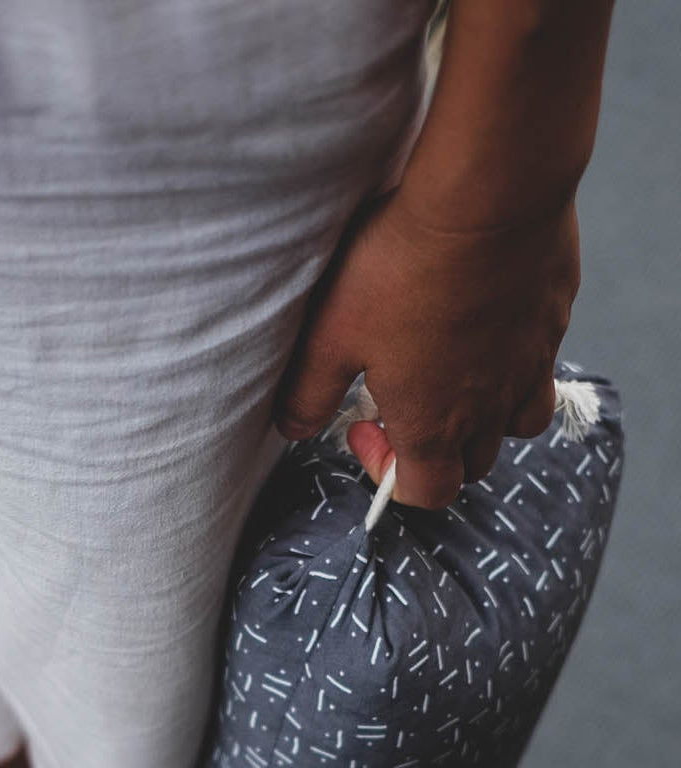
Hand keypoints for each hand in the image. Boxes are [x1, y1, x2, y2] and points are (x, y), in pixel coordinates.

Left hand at [273, 188, 580, 506]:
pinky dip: (515, 366)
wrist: (488, 193)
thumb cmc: (402, 267)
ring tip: (448, 372)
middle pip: (472, 465)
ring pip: (516, 423)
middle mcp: (489, 407)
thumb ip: (309, 395)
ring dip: (483, 417)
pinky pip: (541, 365)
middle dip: (434, 450)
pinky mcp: (554, 320)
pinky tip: (484, 326)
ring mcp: (530, 365)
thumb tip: (294, 430)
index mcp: (433, 424)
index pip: (425, 493)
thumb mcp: (329, 336)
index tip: (363, 425)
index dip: (387, 473)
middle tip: (400, 396)